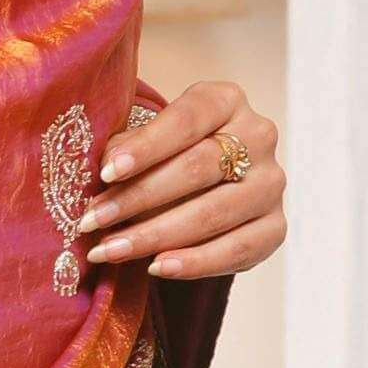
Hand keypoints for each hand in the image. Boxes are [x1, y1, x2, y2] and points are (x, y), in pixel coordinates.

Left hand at [72, 78, 283, 277]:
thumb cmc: (166, 157)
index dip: (146, 146)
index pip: (187, 119)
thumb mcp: (145, 141)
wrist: (204, 188)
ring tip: (109, 250)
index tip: (107, 172)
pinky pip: (236, 249)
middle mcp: (258, 136)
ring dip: (155, 235)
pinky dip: (194, 262)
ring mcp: (271, 183)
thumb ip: (126, 151)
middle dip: (138, 198)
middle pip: (198, 168)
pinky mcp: (275, 226)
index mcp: (225, 100)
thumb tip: (106, 171)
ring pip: (214, 212)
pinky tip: (155, 267)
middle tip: (92, 220)